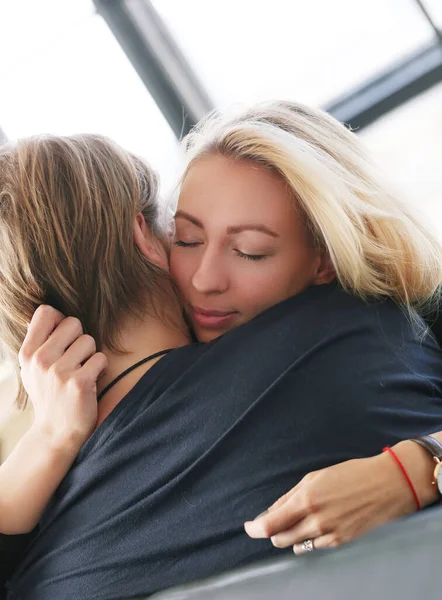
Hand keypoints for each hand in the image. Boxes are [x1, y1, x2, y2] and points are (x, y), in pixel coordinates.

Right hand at [18, 305, 107, 451]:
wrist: (56, 433)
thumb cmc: (49, 395)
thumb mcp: (32, 369)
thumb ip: (39, 342)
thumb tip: (50, 312)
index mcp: (28, 353)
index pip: (46, 312)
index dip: (61, 321)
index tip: (64, 339)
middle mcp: (40, 360)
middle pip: (73, 322)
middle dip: (80, 338)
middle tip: (76, 360)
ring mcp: (58, 372)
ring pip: (89, 340)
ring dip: (91, 356)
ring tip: (81, 372)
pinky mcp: (79, 382)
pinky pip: (101, 358)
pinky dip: (101, 369)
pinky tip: (91, 382)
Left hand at [244, 452, 417, 552]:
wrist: (387, 485)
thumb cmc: (351, 474)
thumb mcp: (315, 476)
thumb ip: (291, 496)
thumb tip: (271, 511)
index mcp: (306, 499)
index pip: (270, 524)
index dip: (254, 529)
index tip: (248, 527)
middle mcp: (316, 520)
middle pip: (279, 539)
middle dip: (271, 531)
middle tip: (272, 521)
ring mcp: (330, 534)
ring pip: (296, 546)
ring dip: (289, 537)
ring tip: (295, 522)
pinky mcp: (342, 542)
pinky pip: (315, 548)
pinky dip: (307, 541)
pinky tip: (312, 528)